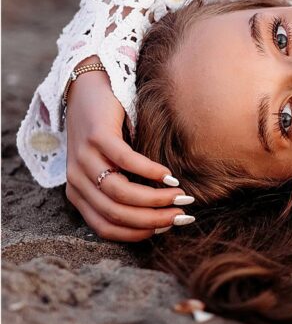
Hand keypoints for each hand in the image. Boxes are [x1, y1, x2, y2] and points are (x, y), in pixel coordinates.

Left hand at [63, 57, 192, 240]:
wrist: (89, 90)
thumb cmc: (107, 133)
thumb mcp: (108, 168)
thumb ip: (123, 190)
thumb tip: (159, 216)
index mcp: (78, 194)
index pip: (106, 228)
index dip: (139, 233)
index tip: (168, 228)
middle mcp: (76, 180)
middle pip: (116, 212)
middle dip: (153, 218)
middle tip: (182, 214)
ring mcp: (84, 158)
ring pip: (120, 192)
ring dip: (155, 198)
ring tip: (180, 195)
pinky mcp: (96, 137)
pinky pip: (125, 161)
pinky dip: (150, 171)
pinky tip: (168, 175)